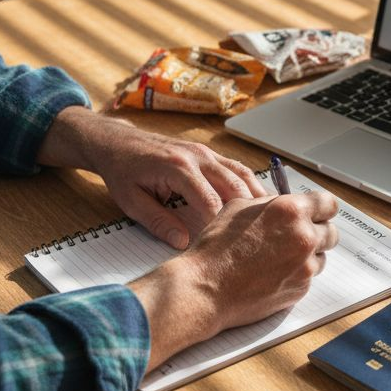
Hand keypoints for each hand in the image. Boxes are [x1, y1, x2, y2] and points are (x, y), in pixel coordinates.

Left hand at [38, 107, 265, 247]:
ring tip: (273, 222)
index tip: (230, 248)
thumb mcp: (131, 201)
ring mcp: (205, 152)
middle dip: (250, 212)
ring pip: (242, 174)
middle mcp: (197, 156)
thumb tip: (183, 242)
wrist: (117, 142)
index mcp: (177, 167)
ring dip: (258, 197)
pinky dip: (251, 185)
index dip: (222, 227)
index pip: (210, 201)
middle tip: (264, 237)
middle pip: (235, 185)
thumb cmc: (122, 170)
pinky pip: (236, 168)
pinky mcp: (208, 153)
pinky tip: (260, 204)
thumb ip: (158, 222)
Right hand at [129, 191, 339, 369]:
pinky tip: (273, 273)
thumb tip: (284, 202)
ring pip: (321, 256)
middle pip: (331, 232)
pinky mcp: (300, 289)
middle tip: (298, 236)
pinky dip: (296, 274)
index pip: (328, 203)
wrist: (206, 287)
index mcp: (290, 211)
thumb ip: (269, 203)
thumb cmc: (217, 246)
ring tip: (279, 257)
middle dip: (318, 232)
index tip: (317, 212)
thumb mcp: (239, 207)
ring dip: (308, 255)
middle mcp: (303, 237)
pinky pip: (308, 277)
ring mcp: (304, 266)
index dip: (322, 208)